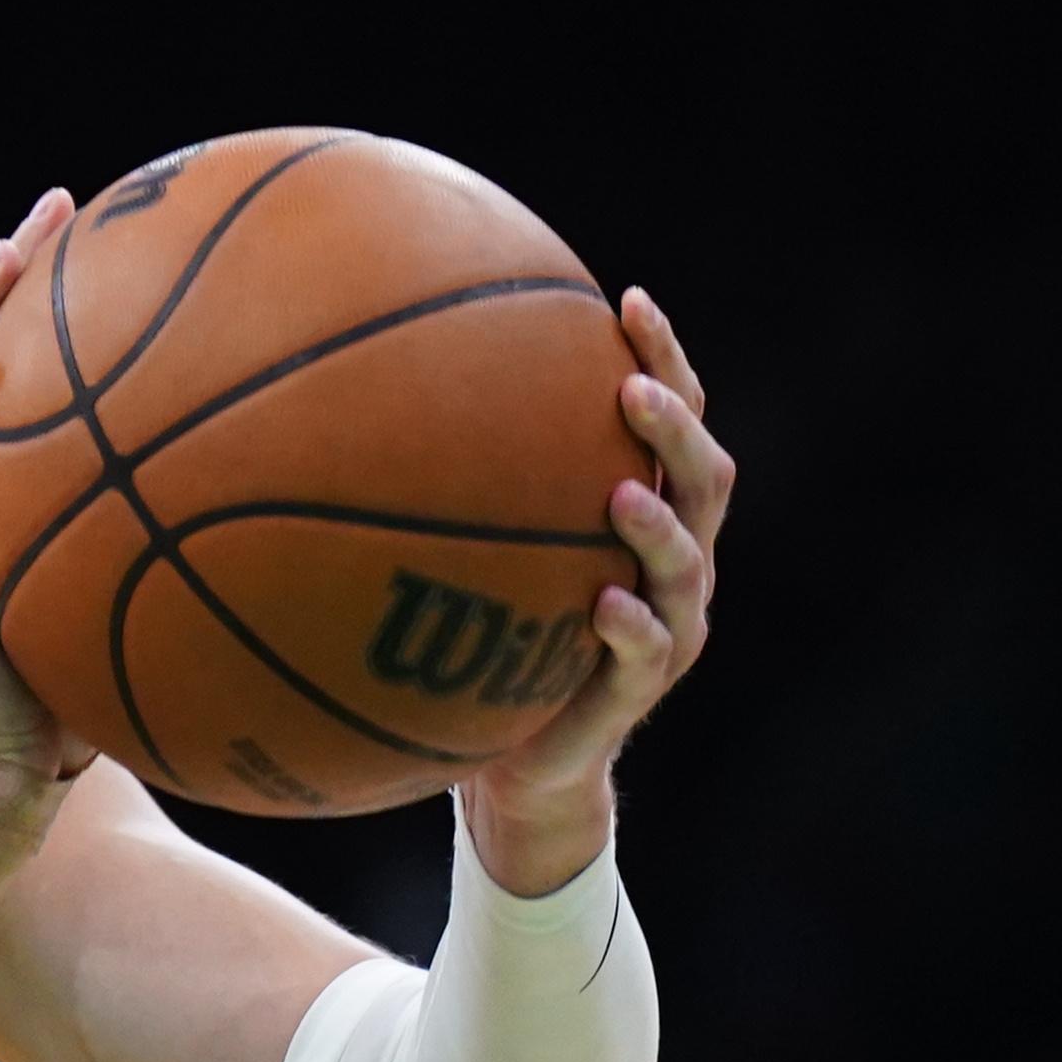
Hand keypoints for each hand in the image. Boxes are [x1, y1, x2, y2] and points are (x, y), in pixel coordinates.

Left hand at [464, 286, 732, 889]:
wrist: (522, 761)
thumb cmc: (496, 639)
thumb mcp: (478, 555)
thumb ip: (461, 486)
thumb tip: (357, 393)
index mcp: (649, 510)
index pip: (675, 419)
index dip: (663, 359)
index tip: (625, 300)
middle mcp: (675, 559)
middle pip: (704, 478)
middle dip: (674, 429)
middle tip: (631, 389)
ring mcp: (671, 624)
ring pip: (689, 562)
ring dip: (660, 525)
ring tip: (621, 493)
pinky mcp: (643, 688)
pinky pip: (647, 651)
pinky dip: (631, 625)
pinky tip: (603, 603)